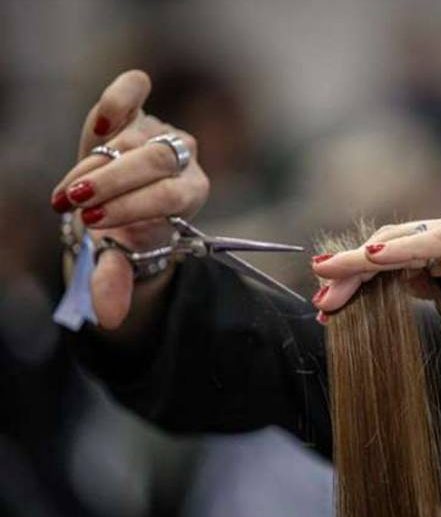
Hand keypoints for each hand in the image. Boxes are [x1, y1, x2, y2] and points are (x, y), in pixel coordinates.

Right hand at [51, 70, 209, 328]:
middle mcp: (184, 159)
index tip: (94, 222)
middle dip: (112, 182)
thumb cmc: (122, 235)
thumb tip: (109, 318)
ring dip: (95, 162)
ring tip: (69, 191)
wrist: (116, 206)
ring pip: (133, 135)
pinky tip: (99, 123)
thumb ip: (114, 281)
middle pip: (156, 160)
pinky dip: (119, 99)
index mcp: (190, 194)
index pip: (170, 194)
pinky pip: (132, 92)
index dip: (132, 205)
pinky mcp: (132, 111)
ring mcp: (158, 130)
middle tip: (74, 204)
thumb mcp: (118, 260)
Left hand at [310, 211, 440, 352]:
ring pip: (404, 241)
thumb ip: (432, 288)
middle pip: (389, 245)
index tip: (327, 301)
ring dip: (361, 261)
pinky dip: (402, 251)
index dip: (357, 274)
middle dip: (348, 270)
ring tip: (327, 278)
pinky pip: (435, 244)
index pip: (394, 254)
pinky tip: (372, 259)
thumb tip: (392, 286)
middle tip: (317, 297)